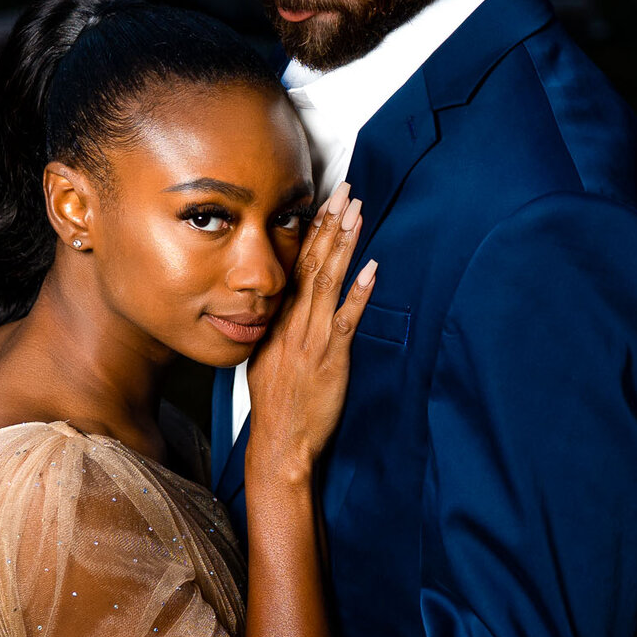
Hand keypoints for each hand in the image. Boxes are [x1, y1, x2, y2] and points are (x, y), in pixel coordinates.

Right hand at [245, 181, 377, 479]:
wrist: (279, 444)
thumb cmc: (278, 409)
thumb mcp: (266, 362)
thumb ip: (278, 332)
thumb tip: (288, 312)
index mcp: (276, 322)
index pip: (294, 266)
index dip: (310, 233)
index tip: (323, 204)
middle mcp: (292, 324)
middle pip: (310, 264)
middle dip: (329, 225)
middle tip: (344, 192)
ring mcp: (311, 340)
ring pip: (326, 283)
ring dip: (343, 246)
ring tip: (356, 215)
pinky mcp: (330, 358)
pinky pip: (345, 319)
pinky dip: (358, 293)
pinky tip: (371, 268)